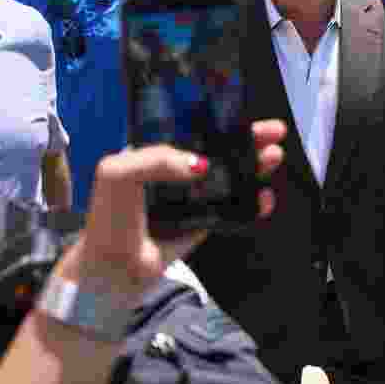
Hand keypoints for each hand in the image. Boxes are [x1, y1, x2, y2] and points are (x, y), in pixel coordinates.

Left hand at [53, 120, 286, 298]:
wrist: (113, 268)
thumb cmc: (109, 217)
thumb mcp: (120, 174)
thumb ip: (158, 160)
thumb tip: (201, 165)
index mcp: (153, 156)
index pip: (190, 132)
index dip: (216, 122)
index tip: (240, 115)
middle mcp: (174, 175)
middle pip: (217, 152)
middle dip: (246, 141)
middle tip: (274, 131)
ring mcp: (191, 200)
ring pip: (229, 179)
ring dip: (253, 168)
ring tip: (275, 157)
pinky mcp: (202, 225)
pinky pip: (231, 210)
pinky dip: (250, 204)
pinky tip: (263, 198)